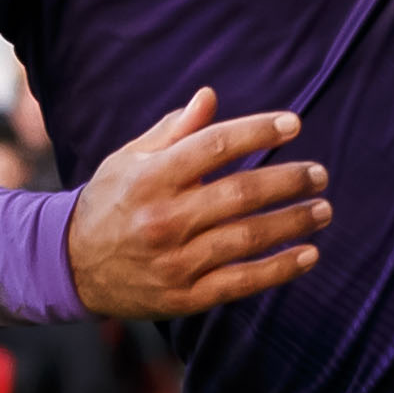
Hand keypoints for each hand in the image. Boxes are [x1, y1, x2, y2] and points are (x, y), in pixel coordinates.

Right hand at [64, 88, 327, 319]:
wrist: (70, 267)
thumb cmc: (109, 202)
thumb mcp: (129, 158)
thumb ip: (174, 130)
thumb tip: (211, 95)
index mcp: (150, 177)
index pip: (214, 146)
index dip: (258, 132)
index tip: (294, 124)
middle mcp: (163, 218)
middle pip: (240, 193)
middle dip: (288, 181)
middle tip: (320, 174)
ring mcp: (175, 261)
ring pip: (247, 238)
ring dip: (293, 222)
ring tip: (323, 210)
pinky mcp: (185, 297)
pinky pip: (242, 282)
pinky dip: (280, 269)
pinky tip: (309, 254)